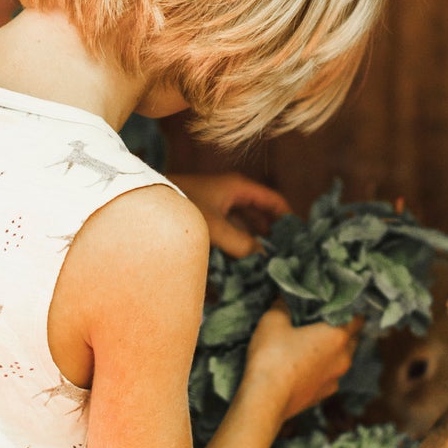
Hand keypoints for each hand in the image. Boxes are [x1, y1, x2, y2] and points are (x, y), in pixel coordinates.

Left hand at [171, 173, 290, 256]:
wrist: (147, 199)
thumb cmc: (181, 205)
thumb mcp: (213, 227)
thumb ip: (239, 243)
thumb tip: (262, 257)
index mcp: (238, 187)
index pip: (274, 201)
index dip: (288, 217)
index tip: (300, 236)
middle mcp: (231, 193)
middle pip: (261, 213)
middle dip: (273, 232)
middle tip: (286, 254)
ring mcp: (219, 204)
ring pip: (245, 223)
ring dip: (256, 239)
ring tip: (268, 260)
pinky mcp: (207, 216)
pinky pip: (231, 229)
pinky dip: (239, 241)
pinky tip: (243, 258)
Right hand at [243, 304, 361, 423]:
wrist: (266, 400)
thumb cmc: (273, 356)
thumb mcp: (273, 322)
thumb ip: (282, 306)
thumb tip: (284, 297)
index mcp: (338, 337)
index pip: (358, 319)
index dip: (351, 310)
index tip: (340, 304)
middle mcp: (343, 359)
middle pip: (352, 340)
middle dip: (342, 330)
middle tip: (324, 320)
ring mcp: (334, 380)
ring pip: (341, 360)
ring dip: (332, 352)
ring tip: (314, 344)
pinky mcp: (322, 396)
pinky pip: (328, 377)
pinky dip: (322, 370)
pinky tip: (306, 366)